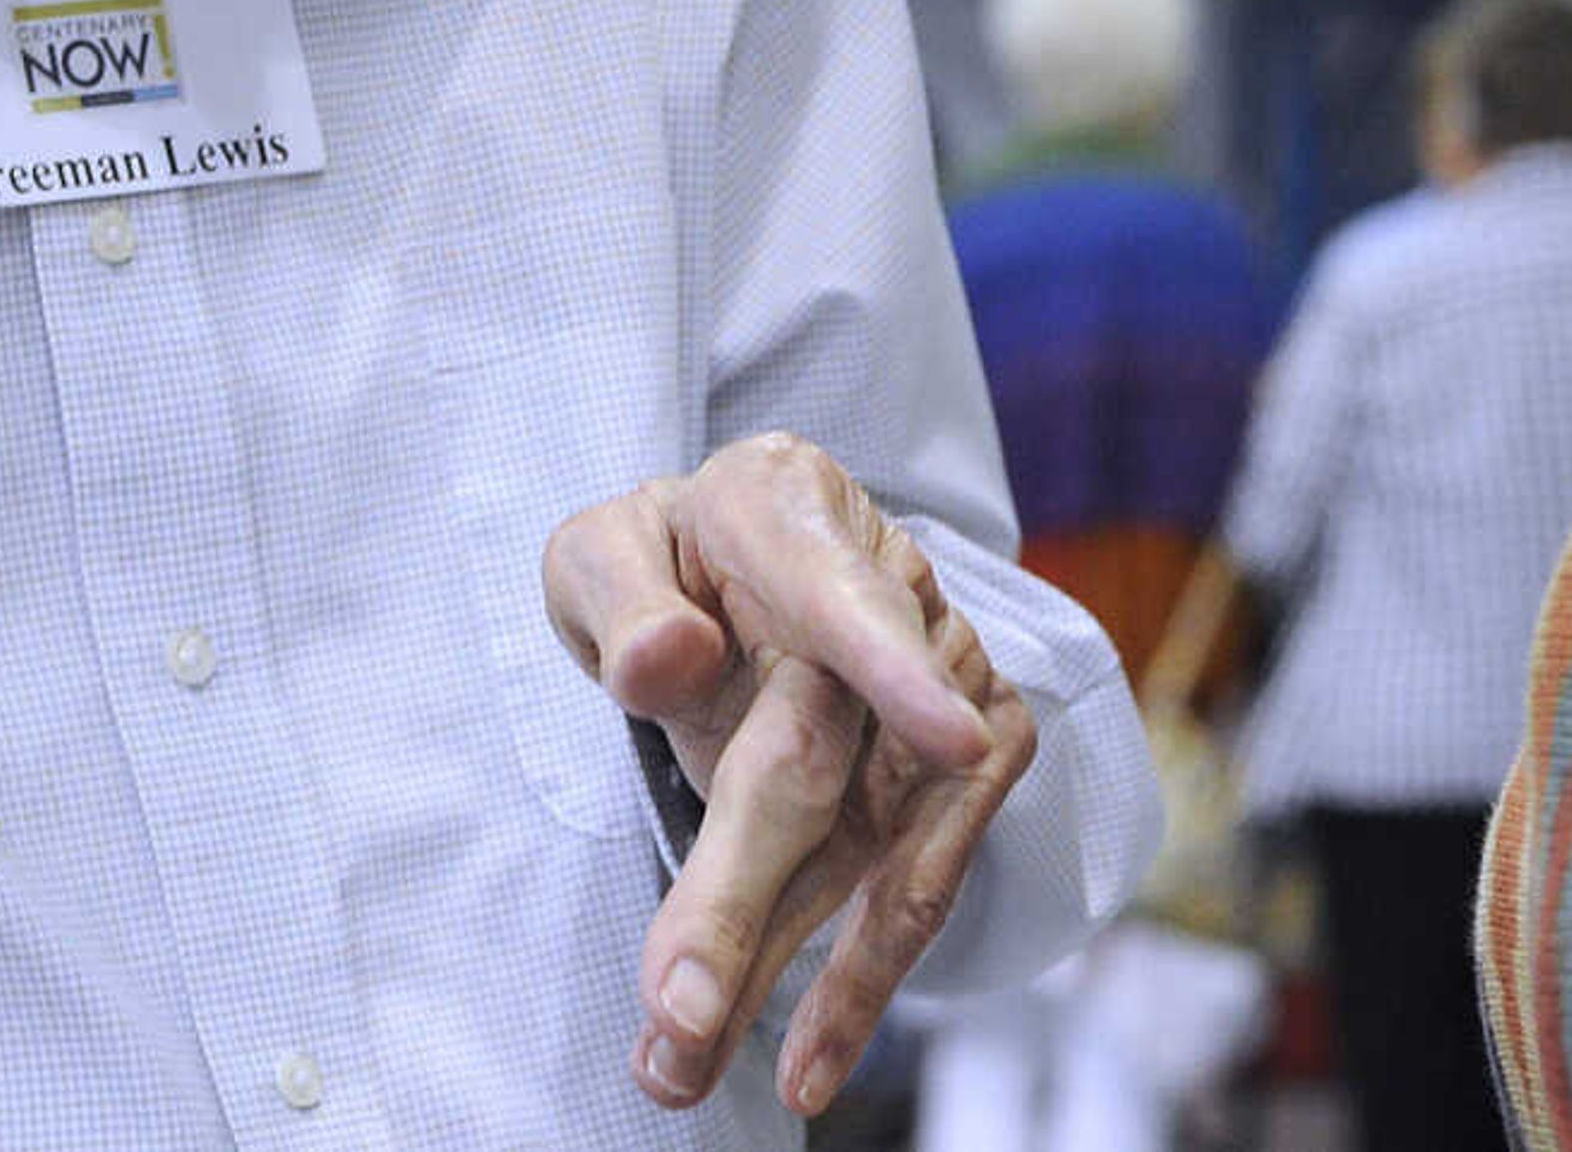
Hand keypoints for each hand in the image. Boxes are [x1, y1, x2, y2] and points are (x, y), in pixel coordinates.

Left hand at [542, 431, 1038, 1119]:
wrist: (734, 576)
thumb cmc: (667, 569)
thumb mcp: (601, 557)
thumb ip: (623, 597)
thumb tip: (670, 661)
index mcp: (786, 508)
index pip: (845, 593)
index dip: (901, 668)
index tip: (953, 738)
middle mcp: (891, 583)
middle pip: (823, 757)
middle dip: (748, 895)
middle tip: (682, 1013)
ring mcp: (947, 672)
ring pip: (877, 845)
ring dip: (795, 971)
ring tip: (692, 1062)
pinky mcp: (970, 756)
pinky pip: (918, 879)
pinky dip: (859, 977)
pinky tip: (806, 1050)